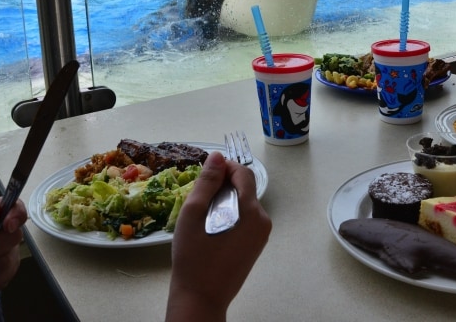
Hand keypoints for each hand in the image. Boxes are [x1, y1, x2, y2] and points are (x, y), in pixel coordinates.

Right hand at [166, 151, 270, 321]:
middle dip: (223, 185)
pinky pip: (245, 218)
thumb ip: (207, 183)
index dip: (225, 167)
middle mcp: (263, 220)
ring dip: (225, 200)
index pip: (244, 174)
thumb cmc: (193, 259)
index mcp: (251, 212)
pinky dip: (229, 214)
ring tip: (202, 215)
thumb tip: (217, 156)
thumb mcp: (193, 215)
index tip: (205, 174)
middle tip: (198, 198)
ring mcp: (261, 234)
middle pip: (245, 188)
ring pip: (244, 202)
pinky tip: (211, 228)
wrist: (201, 299)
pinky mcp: (256, 244)